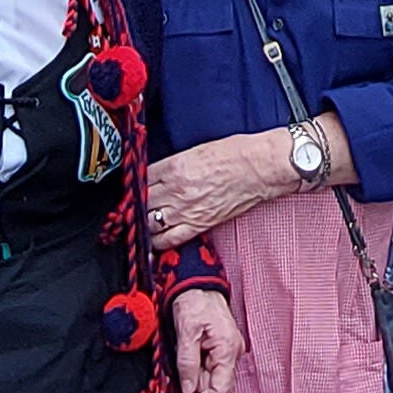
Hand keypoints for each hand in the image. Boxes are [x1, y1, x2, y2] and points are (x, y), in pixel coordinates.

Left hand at [147, 130, 293, 248]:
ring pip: (149, 223)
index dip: (135, 183)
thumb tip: (158, 174)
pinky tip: (152, 240)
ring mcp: (186, 210)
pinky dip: (157, 242)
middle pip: (142, 202)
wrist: (258, 168)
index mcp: (174, 166)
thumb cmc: (234, 154)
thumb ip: (173, 164)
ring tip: (142, 222)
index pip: (141, 178)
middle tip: (133, 205)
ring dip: (143, 223)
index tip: (134, 187)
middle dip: (136, 204)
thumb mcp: (195, 150)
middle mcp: (175, 190)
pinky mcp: (199, 224)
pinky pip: (169, 239)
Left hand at [171, 288, 244, 392]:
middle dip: (197, 392)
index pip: (222, 389)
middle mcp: (232, 353)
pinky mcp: (220, 350)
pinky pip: (211, 370)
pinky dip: (197, 373)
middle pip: (218, 387)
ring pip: (213, 380)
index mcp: (227, 349)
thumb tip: (188, 389)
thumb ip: (188, 362)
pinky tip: (186, 366)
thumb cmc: (194, 301)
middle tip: (178, 388)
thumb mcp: (186, 331)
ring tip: (180, 368)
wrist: (198, 284)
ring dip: (195, 381)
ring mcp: (228, 352)